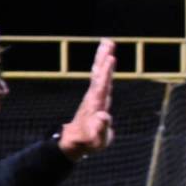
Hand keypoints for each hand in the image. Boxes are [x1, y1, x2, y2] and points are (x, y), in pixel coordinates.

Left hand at [58, 39, 115, 160]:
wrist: (75, 141)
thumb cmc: (88, 142)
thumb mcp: (97, 141)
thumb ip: (100, 129)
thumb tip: (104, 116)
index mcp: (96, 106)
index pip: (102, 86)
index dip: (107, 72)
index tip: (111, 58)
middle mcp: (93, 97)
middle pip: (99, 75)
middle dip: (104, 59)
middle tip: (108, 43)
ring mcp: (92, 96)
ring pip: (97, 73)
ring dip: (102, 58)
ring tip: (107, 43)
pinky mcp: (93, 96)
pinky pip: (97, 77)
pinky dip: (101, 66)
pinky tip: (102, 58)